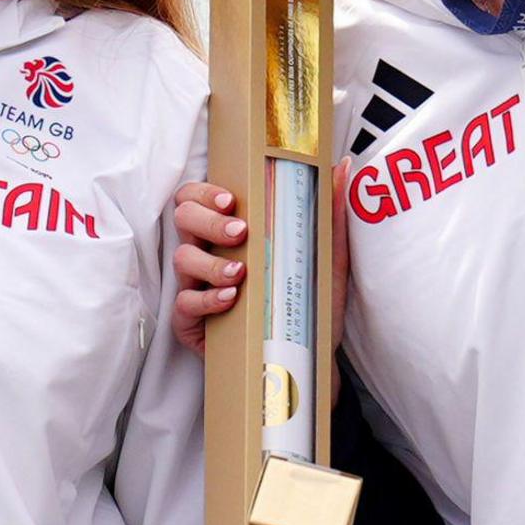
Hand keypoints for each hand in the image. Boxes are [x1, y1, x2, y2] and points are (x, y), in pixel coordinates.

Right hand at [166, 176, 353, 352]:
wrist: (307, 358)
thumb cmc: (309, 302)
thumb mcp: (327, 257)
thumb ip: (331, 213)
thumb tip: (343, 166)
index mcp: (230, 232)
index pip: (198, 197)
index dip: (205, 192)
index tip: (231, 199)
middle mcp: (209, 253)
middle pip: (183, 218)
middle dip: (208, 221)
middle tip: (240, 232)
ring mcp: (196, 286)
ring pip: (182, 259)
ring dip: (210, 262)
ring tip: (241, 272)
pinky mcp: (191, 322)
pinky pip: (184, 304)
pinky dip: (206, 299)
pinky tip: (230, 298)